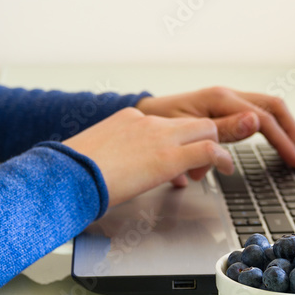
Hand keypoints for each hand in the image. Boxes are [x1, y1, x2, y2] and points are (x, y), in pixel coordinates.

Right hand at [62, 107, 234, 206]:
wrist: (67, 173)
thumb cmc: (71, 171)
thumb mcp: (92, 157)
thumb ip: (108, 160)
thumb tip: (104, 175)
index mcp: (127, 119)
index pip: (163, 124)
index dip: (175, 141)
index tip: (175, 155)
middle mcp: (146, 121)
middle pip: (191, 120)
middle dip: (204, 137)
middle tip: (205, 159)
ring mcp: (159, 136)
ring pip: (206, 128)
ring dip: (216, 146)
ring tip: (221, 165)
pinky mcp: (169, 157)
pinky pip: (208, 150)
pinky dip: (222, 159)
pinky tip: (227, 168)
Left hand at [135, 87, 294, 168]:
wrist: (141, 116)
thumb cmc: (157, 124)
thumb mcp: (189, 130)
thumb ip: (223, 129)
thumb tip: (256, 122)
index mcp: (220, 99)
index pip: (265, 119)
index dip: (283, 141)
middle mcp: (226, 95)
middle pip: (273, 106)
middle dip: (290, 131)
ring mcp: (225, 99)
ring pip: (266, 108)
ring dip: (280, 129)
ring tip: (290, 151)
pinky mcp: (222, 106)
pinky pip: (252, 113)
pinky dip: (266, 128)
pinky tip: (271, 143)